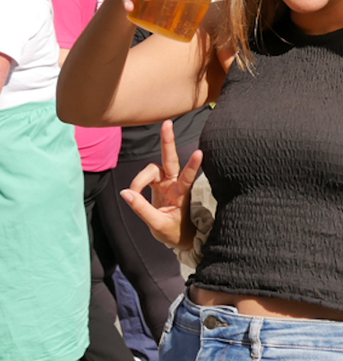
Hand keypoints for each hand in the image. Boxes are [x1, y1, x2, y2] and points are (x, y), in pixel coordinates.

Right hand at [120, 119, 202, 249]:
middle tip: (167, 123)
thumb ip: (141, 209)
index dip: (193, 166)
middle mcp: (175, 184)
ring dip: (140, 179)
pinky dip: (138, 183)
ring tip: (132, 195)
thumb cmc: (173, 231)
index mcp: (181, 194)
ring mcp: (167, 183)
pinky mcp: (159, 185)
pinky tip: (133, 194)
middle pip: (170, 159)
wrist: (178, 236)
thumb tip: (125, 193)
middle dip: (168, 142)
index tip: (199, 153)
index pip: (188, 177)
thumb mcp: (157, 225)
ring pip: (152, 169)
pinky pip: (146, 177)